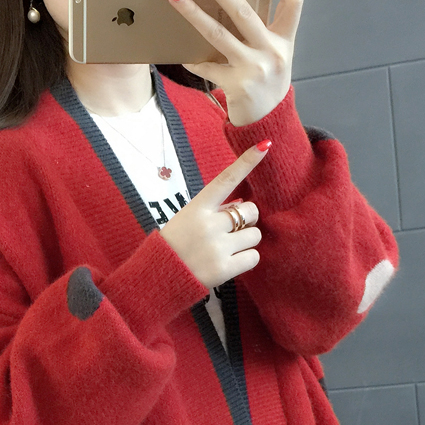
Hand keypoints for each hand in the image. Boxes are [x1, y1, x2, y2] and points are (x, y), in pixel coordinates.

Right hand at [161, 141, 270, 288]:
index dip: (246, 162)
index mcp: (197, 208)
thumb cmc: (174, 246)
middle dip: (248, 219)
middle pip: (250, 211)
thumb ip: (214, 211)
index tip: (264, 145)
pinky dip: (246, 259)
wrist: (159, 278)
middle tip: (232, 231)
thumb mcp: (187, 220)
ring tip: (226, 250)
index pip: (226, 180)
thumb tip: (243, 203)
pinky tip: (230, 263)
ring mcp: (217, 247)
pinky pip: (253, 257)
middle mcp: (208, 225)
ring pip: (255, 235)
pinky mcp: (224, 269)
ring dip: (246, 241)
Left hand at [167, 0, 302, 125]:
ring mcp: (254, 69)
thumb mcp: (275, 54)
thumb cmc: (268, 83)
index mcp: (286, 39)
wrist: (268, 124)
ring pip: (219, 34)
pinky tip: (184, 56)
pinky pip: (208, 67)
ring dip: (193, 13)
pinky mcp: (237, 85)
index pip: (293, 0)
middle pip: (244, 11)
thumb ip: (262, 30)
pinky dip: (195, 61)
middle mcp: (273, 52)